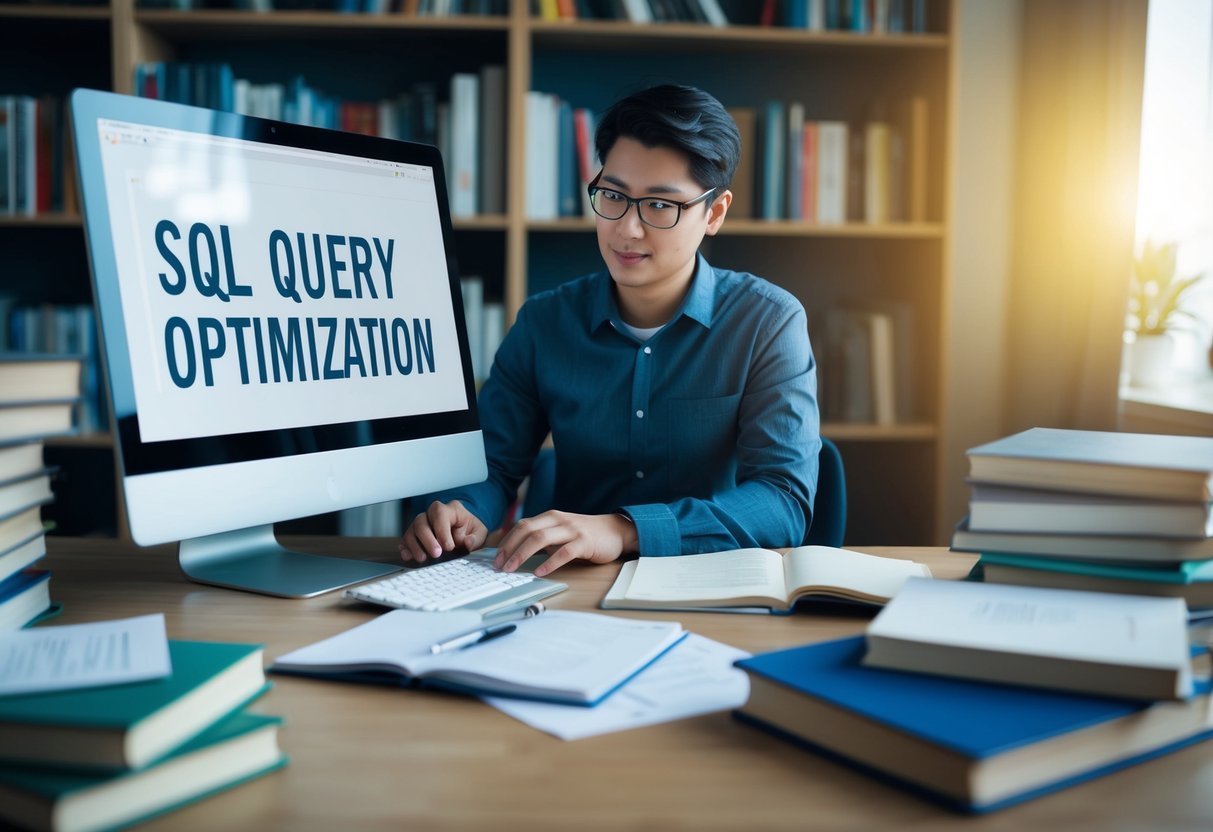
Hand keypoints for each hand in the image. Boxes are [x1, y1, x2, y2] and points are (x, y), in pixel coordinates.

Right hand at [399, 500, 487, 563]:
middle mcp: (432, 514)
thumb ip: (475, 538)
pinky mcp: (414, 535)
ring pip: (411, 530)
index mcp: (449, 510)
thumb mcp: (479, 533)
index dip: (442, 531)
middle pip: (421, 522)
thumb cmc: (470, 530)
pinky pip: (405, 539)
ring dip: (415, 546)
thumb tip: (468, 542)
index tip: (449, 547)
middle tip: (436, 554)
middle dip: (428, 539)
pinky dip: (405, 548)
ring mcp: (421, 524)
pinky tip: (408, 556)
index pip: (440, 515)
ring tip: (423, 558)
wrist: (464, 532)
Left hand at [493, 511, 638, 576]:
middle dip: (509, 548)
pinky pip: (564, 552)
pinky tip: (539, 572)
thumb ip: (543, 538)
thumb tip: (516, 554)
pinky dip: (549, 563)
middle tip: (498, 565)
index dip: (506, 541)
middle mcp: (558, 520)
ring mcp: (572, 530)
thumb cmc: (585, 535)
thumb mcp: (560, 532)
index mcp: (550, 517)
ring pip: (541, 539)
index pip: (522, 526)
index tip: (495, 558)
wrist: (615, 531)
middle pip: (527, 530)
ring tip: (512, 569)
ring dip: (522, 555)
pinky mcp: (585, 542)